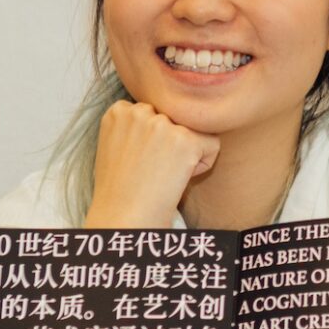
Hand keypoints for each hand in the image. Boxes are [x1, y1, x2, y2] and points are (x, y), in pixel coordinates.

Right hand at [81, 101, 219, 228]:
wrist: (124, 217)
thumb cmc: (120, 191)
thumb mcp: (116, 145)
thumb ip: (134, 125)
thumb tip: (165, 118)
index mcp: (119, 111)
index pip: (154, 111)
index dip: (154, 139)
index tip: (141, 160)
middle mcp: (139, 111)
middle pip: (175, 119)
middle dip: (172, 142)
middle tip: (154, 170)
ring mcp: (162, 124)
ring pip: (193, 130)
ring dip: (187, 152)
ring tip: (164, 175)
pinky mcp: (185, 140)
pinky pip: (212, 144)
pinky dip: (204, 164)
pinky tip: (180, 179)